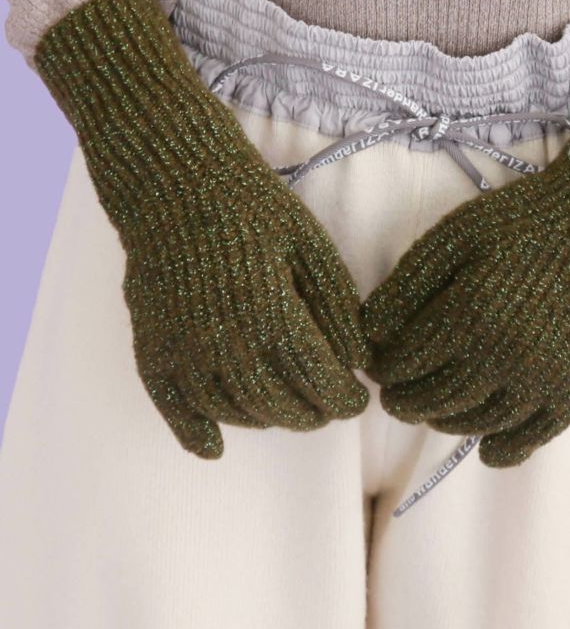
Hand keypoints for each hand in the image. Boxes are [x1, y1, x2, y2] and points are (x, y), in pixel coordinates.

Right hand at [35, 0, 367, 457]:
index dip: (344, 400)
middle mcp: (225, 344)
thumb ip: (336, 308)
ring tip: (286, 408)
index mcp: (272, 316)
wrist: (175, 180)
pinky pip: (172, 406)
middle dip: (310, 415)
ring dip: (266, 419)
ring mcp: (182, 349)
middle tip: (328, 409)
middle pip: (277, 407)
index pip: (318, 383)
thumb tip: (359, 361)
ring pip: (231, 411)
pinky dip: (193, 433)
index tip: (358, 400)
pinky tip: (213, 448)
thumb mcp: (311, 246)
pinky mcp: (151, 346)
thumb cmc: (253, 206)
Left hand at [362, 49, 569, 466]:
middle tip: (394, 398)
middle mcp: (505, 356)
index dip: (384, 371)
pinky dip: (506, 449)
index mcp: (468, 315)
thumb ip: (406, 287)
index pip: (406, 365)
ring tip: (432, 411)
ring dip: (446, 422)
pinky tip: (487, 450)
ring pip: (479, 422)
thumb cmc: (521, 221)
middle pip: (437, 400)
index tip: (376, 370)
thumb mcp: (453, 237)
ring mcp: (545, 377)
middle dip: (405, 402)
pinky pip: (536, 435)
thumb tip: (369, 336)